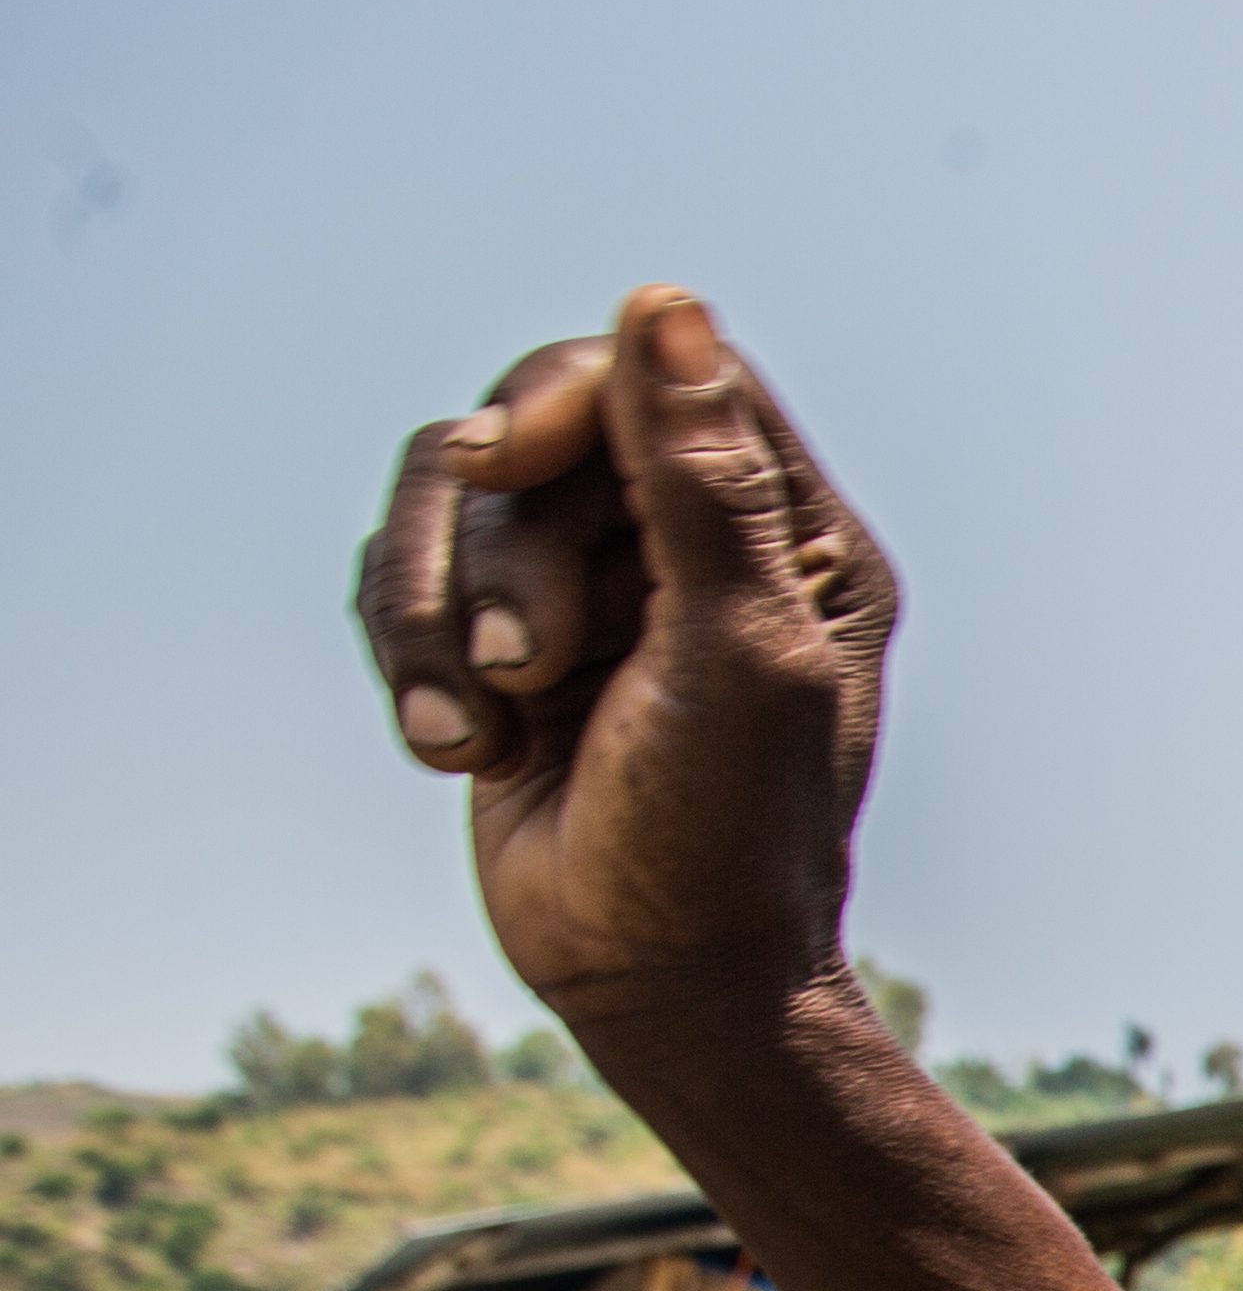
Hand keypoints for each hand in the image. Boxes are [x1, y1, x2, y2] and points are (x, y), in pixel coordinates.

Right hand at [353, 290, 899, 1024]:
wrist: (662, 983)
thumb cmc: (726, 832)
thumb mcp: (735, 650)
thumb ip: (702, 482)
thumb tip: (666, 307)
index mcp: (790, 533)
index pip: (663, 376)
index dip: (573, 397)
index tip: (517, 459)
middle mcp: (694, 545)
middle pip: (538, 425)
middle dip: (504, 541)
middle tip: (530, 659)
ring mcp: (593, 592)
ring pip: (452, 499)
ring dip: (442, 612)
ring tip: (485, 722)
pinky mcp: (500, 645)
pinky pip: (403, 579)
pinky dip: (413, 659)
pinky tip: (459, 753)